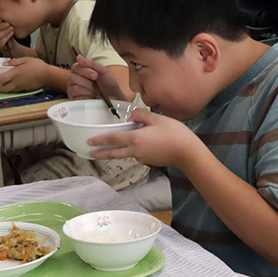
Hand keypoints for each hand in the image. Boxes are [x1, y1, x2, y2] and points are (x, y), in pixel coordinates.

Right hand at [0, 16, 16, 54]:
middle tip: (8, 23)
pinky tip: (12, 33)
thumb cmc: (6, 30)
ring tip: (11, 28)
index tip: (1, 19)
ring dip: (5, 31)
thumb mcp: (3, 22)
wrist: (10, 42)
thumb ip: (1, 16)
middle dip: (1, 26)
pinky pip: (2, 41)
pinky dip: (7, 36)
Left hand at [0, 57, 47, 91]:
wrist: (48, 76)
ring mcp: (21, 87)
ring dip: (4, 89)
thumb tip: (5, 64)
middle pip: (4, 88)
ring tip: (2, 86)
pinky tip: (12, 85)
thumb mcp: (24, 59)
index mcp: (15, 74)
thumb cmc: (37, 66)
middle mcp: (17, 82)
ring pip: (10, 90)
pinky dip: (12, 89)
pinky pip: (16, 90)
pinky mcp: (26, 89)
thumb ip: (13, 62)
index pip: (0, 79)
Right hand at [68, 55, 125, 101]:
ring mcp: (72, 90)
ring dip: (89, 91)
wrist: (114, 98)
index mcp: (79, 70)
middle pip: (73, 78)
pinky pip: (77, 98)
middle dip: (88, 82)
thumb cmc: (108, 84)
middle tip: (97, 86)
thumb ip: (92, 64)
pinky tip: (92, 98)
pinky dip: (87, 98)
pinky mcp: (74, 101)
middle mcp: (73, 79)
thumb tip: (79, 57)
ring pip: (75, 88)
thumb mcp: (104, 72)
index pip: (75, 67)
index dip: (85, 71)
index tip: (95, 75)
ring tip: (96, 92)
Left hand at [88, 108, 204, 165]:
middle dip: (101, 153)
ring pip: (127, 153)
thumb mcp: (157, 118)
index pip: (113, 140)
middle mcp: (136, 151)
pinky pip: (139, 154)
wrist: (188, 153)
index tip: (89, 141)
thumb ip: (141, 115)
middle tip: (90, 153)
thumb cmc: (174, 134)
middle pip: (114, 153)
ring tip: (119, 142)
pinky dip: (136, 149)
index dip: (100, 140)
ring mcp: (143, 158)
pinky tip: (145, 143)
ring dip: (120, 150)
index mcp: (135, 139)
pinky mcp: (150, 161)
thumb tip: (131, 115)